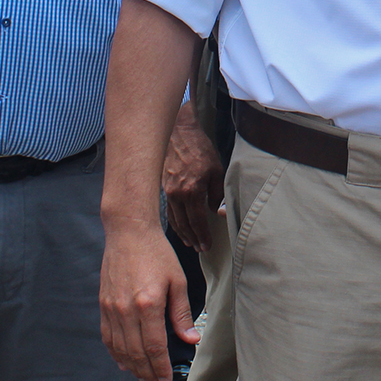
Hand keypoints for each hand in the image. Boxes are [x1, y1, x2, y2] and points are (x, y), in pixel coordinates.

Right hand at [99, 219, 195, 380]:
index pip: (154, 347)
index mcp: (148, 303)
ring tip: (143, 379)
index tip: (167, 380)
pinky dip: (116, 354)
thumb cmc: (157, 253)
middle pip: (136, 353)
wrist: (128, 233)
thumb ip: (182, 314)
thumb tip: (190, 340)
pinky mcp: (103, 304)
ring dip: (132, 368)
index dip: (161, 367)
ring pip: (120, 349)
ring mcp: (112, 308)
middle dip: (147, 374)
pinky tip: (125, 363)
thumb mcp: (178, 281)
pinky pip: (108, 337)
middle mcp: (126, 309)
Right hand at [161, 100, 224, 252]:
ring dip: (182, 233)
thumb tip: (217, 211)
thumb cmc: (199, 149)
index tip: (207, 245)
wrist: (178, 132)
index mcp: (191, 191)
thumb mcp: (216, 170)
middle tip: (199, 248)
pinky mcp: (162, 187)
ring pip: (174, 219)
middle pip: (184, 224)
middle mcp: (176, 194)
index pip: (197, 221)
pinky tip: (178, 226)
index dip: (203, 235)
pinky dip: (174, 221)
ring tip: (190, 242)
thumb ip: (217, 193)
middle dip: (193, 238)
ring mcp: (167, 191)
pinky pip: (168, 210)